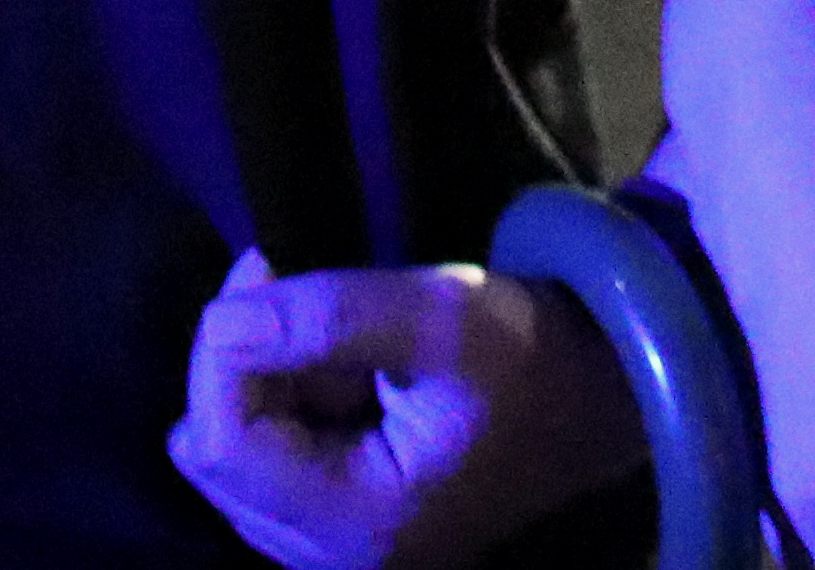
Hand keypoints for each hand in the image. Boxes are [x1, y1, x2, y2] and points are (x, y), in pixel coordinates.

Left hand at [169, 250, 639, 569]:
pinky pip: (264, 461)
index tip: (269, 272)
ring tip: (324, 329)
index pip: (221, 441)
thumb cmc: (532, 355)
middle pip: (213, 453)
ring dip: (260, 377)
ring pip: (229, 455)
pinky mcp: (342, 527)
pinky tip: (332, 367)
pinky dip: (282, 400)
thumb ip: (326, 317)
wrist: (601, 393)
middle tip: (287, 283)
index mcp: (360, 526)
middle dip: (238, 360)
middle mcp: (335, 561)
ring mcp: (336, 551)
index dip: (223, 348)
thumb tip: (224, 323)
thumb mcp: (440, 315)